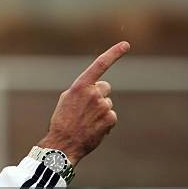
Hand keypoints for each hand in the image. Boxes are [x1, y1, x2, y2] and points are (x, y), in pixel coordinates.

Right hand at [37, 41, 129, 165]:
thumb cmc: (62, 122)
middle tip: (85, 110)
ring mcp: (103, 106)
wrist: (63, 143)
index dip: (113, 53)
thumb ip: (81, 90)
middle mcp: (93, 93)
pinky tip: (93, 129)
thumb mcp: (66, 100)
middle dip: (99, 96)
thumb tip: (96, 87)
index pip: (99, 65)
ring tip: (86, 122)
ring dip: (100, 112)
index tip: (125, 44)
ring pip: (108, 104)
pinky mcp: (110, 118)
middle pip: (105, 88)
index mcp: (80, 87)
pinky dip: (105, 123)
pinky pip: (111, 117)